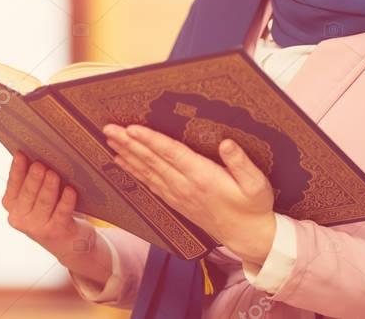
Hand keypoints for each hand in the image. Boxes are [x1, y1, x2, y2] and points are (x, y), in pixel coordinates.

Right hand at [1, 150, 112, 285]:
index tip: (22, 154)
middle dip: (34, 178)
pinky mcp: (56, 231)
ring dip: (49, 187)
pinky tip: (71, 190)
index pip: (13, 185)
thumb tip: (34, 153)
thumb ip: (30, 180)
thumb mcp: (34, 198)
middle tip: (41, 164)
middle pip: (28, 194)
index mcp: (12, 206)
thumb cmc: (50, 211)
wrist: (68, 242)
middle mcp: (20, 218)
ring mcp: (38, 227)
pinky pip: (62, 212)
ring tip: (54, 174)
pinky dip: (66, 200)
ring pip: (44, 203)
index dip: (17, 169)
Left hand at [102, 124, 276, 265]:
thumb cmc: (254, 206)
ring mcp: (178, 195)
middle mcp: (185, 186)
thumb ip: (241, 163)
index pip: (171, 154)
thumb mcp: (256, 184)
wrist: (248, 236)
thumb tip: (226, 142)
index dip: (151, 141)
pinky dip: (133, 172)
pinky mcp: (176, 202)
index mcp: (203, 177)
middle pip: (152, 161)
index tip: (132, 128)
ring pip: (146, 172)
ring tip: (109, 140)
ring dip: (126, 155)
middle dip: (129, 143)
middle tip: (108, 128)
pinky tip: (121, 162)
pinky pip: (149, 184)